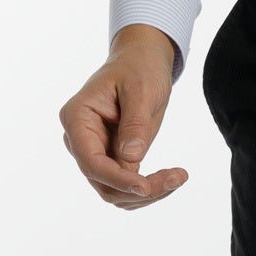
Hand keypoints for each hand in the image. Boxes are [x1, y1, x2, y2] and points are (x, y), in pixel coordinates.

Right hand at [59, 24, 187, 207]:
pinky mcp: (111, 159)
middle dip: (138, 189)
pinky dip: (148, 189)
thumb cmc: (139, 68)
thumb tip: (132, 159)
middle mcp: (79, 140)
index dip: (117, 179)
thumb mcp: (141, 90)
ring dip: (146, 194)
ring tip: (179, 176)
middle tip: (178, 177)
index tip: (146, 187)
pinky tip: (172, 177)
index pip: (91, 161)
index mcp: (77, 118)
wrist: (141, 61)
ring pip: (114, 191)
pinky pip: (125, 186)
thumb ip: (135, 124)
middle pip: (102, 182)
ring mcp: (93, 151)